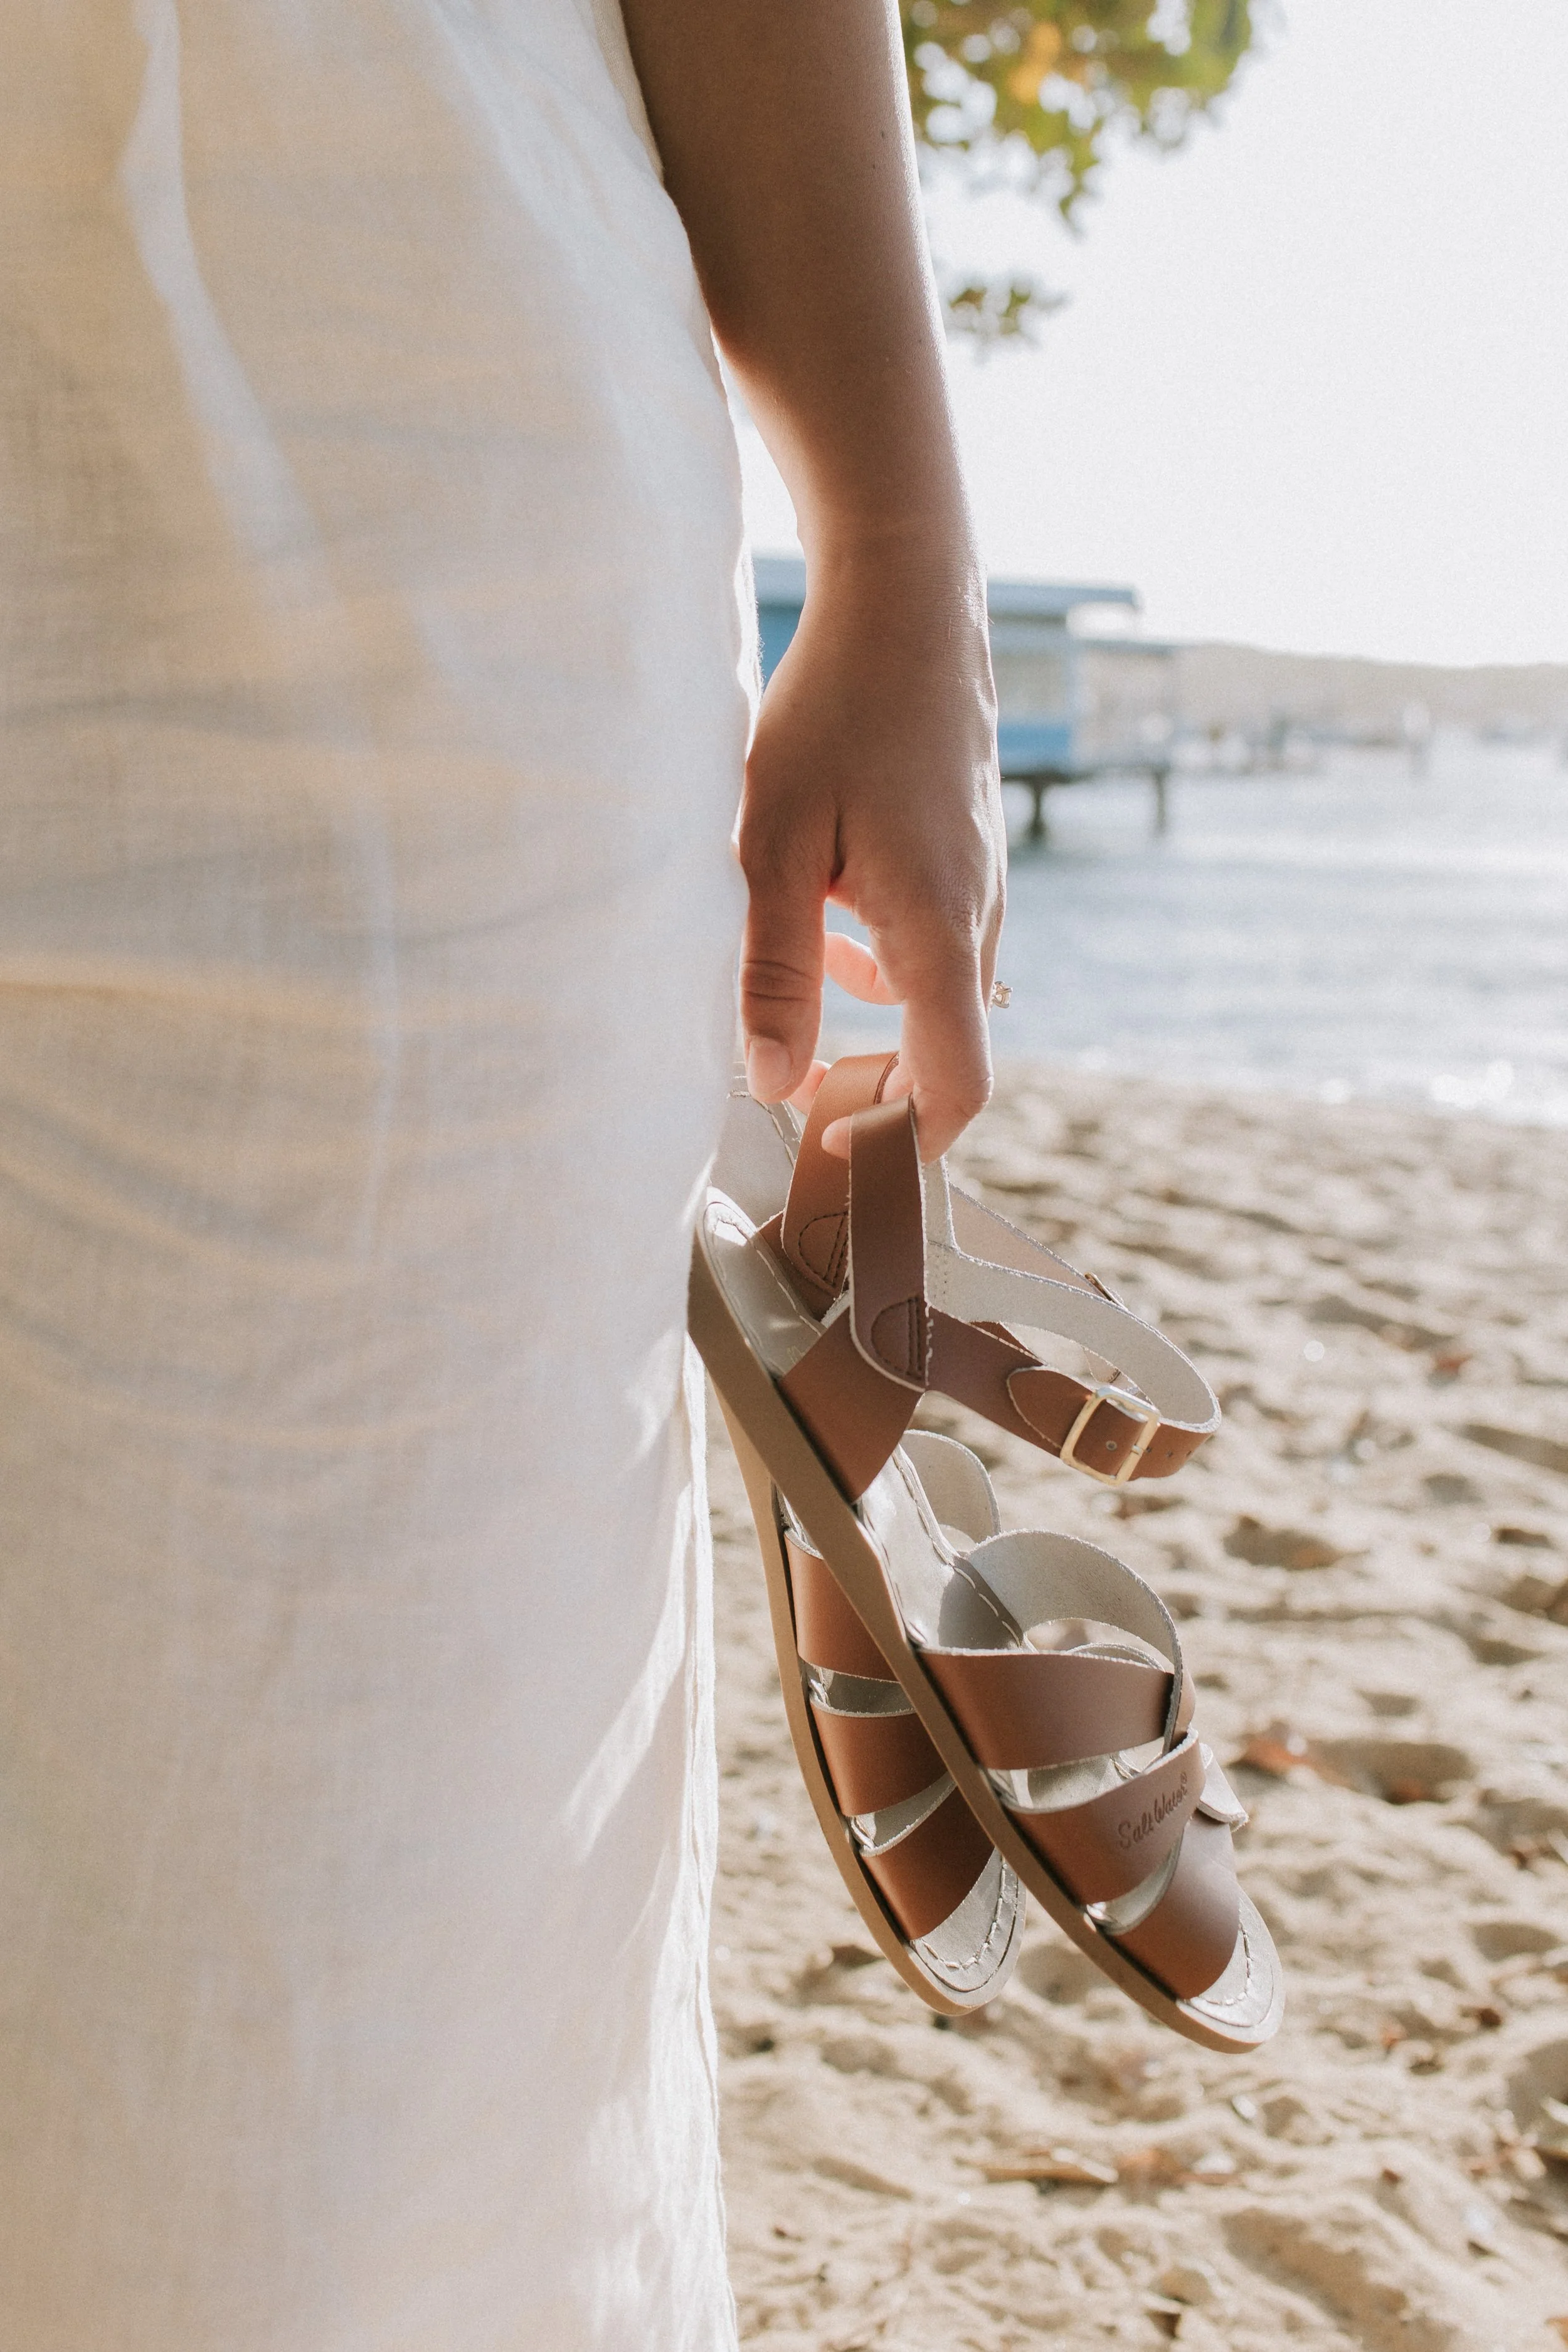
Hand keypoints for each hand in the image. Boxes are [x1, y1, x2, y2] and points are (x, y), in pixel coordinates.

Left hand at [738, 543, 1006, 1161]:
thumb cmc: (833, 710)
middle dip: (877, 1095)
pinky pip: (933, 948)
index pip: (956, 1089)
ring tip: (793, 1018)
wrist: (907, 603)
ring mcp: (982, 889)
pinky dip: (883, 968)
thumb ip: (772, 972)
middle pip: (946, 1055)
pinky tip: (826, 936)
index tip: (834, 1155)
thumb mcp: (771, 844)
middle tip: (797, 1108)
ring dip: (871, 1023)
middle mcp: (978, 920)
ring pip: (933, 999)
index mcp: (939, 929)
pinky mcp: (968, 861)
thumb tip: (772, 1084)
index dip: (901, 1144)